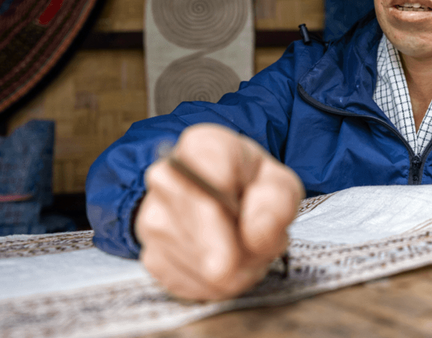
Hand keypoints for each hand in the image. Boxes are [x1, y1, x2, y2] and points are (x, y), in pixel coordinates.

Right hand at [135, 124, 303, 299]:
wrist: (221, 195)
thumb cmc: (250, 185)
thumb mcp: (279, 184)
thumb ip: (276, 204)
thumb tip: (255, 235)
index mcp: (202, 147)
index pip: (208, 186)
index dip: (236, 220)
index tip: (255, 238)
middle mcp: (166, 178)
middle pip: (203, 231)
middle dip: (241, 251)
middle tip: (260, 247)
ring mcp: (152, 217)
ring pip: (200, 264)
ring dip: (233, 271)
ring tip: (242, 250)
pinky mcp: (152, 255)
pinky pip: (190, 284)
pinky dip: (215, 285)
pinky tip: (223, 263)